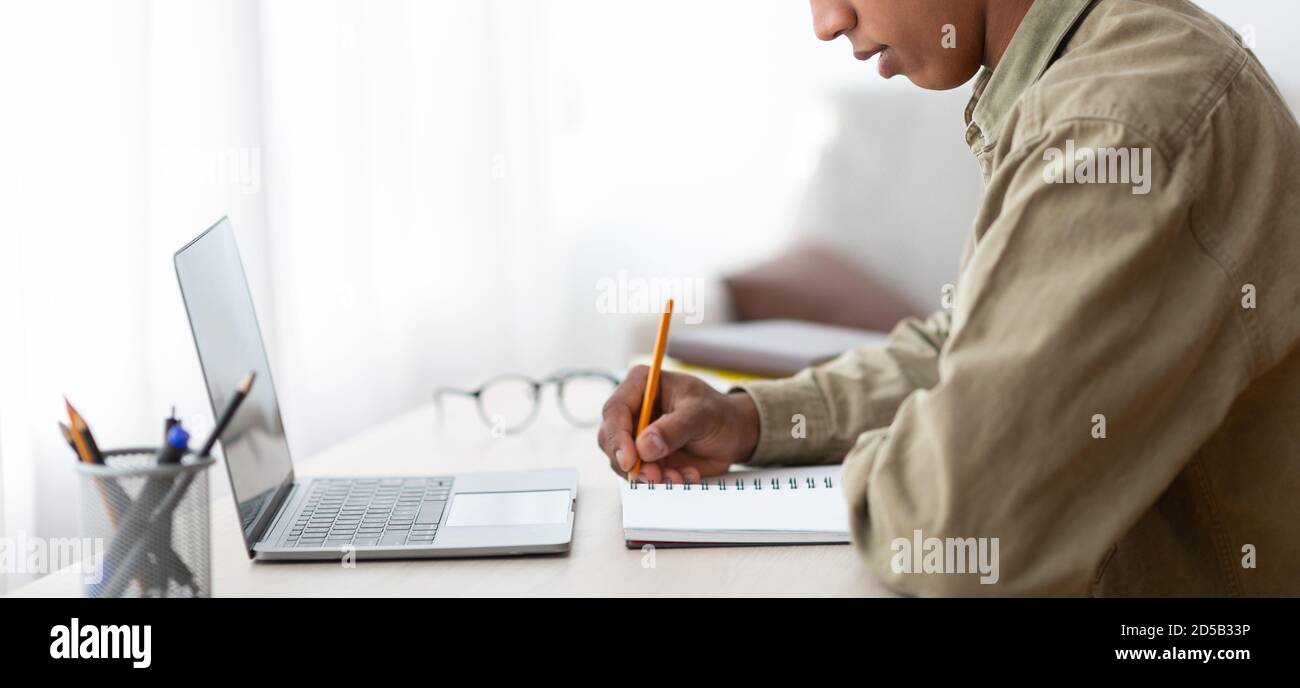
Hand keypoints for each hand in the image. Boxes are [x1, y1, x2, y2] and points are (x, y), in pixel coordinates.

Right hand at [598, 366, 759, 483]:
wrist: (734, 435)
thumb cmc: (719, 415)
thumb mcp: (701, 415)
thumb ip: (674, 428)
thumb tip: (644, 446)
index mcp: (641, 384)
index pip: (615, 410)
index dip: (617, 437)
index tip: (630, 460)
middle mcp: (633, 409)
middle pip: (610, 438)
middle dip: (631, 462)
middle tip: (654, 475)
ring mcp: (637, 436)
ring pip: (622, 461)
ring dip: (648, 475)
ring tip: (678, 476)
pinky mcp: (645, 458)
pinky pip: (640, 475)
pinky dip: (660, 481)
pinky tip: (684, 475)